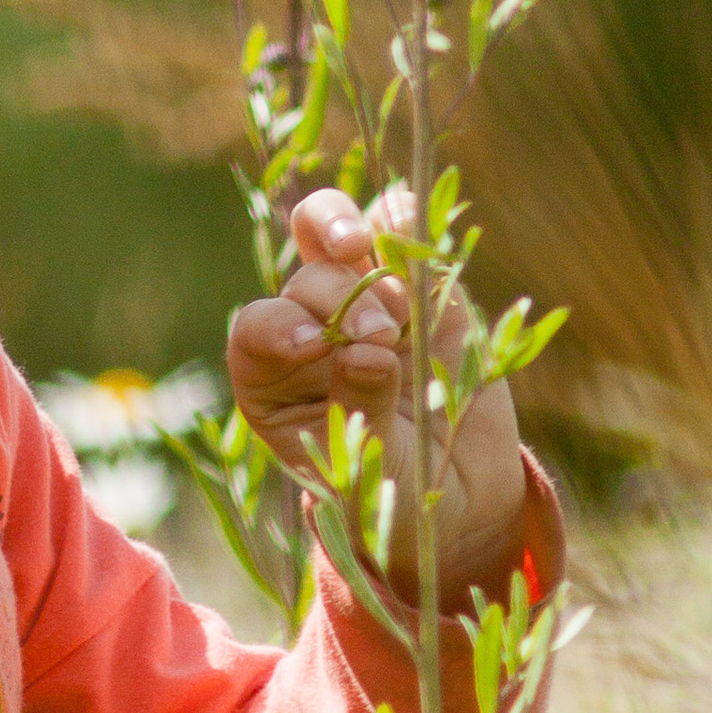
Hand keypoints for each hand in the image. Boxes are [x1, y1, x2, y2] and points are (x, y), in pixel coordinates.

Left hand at [226, 186, 527, 603]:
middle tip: (381, 335)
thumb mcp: (369, 469)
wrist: (455, 495)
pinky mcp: (420, 289)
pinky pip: (398, 232)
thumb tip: (368, 352)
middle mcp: (310, 332)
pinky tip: (408, 219)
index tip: (315, 344)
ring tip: (384, 271)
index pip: (255, 332)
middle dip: (338, 297)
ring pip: (334, 234)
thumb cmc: (388, 495)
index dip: (279, 326)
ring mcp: (363, 302)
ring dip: (352, 234)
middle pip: (303, 281)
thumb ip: (362, 410)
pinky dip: (401, 217)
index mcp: (273, 382)